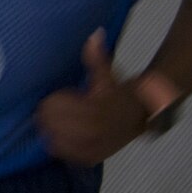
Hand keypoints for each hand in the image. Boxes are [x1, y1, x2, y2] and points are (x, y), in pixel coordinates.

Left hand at [35, 30, 150, 165]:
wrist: (142, 113)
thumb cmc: (119, 91)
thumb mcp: (107, 74)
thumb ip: (96, 57)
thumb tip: (95, 34)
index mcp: (94, 110)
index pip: (53, 108)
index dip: (51, 101)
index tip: (57, 97)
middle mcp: (93, 131)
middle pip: (50, 125)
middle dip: (49, 116)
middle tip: (53, 110)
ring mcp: (93, 147)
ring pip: (53, 141)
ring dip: (52, 131)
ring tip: (58, 123)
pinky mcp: (92, 158)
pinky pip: (63, 154)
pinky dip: (59, 145)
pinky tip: (64, 136)